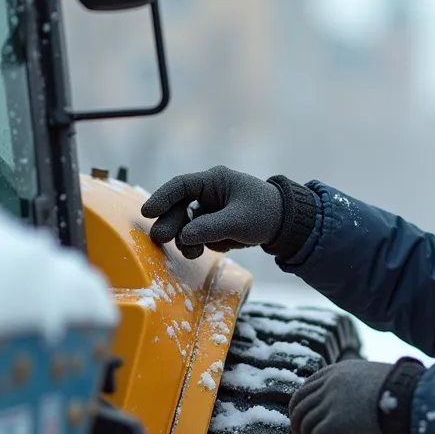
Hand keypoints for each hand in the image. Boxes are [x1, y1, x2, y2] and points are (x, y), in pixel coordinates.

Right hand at [139, 166, 283, 258]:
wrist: (287, 226)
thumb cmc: (266, 214)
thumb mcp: (238, 221)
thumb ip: (209, 228)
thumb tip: (183, 237)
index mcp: (214, 181)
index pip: (181, 185)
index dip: (161, 197)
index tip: (147, 212)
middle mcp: (209, 193)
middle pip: (179, 208)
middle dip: (171, 224)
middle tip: (160, 238)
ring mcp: (211, 210)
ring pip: (187, 225)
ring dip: (188, 240)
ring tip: (195, 252)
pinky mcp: (216, 225)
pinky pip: (200, 236)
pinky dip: (206, 244)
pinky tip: (226, 244)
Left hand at [287, 360, 391, 433]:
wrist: (411, 398)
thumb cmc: (400, 392)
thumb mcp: (371, 380)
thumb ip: (355, 387)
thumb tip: (356, 405)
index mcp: (337, 371)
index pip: (305, 389)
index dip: (300, 409)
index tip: (305, 424)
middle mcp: (329, 385)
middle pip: (298, 407)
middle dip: (298, 427)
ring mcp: (330, 403)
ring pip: (304, 427)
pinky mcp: (335, 424)